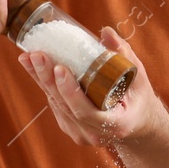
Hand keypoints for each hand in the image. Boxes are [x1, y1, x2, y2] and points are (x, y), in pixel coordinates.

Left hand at [17, 28, 163, 145]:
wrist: (138, 125)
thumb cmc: (139, 99)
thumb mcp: (139, 77)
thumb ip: (124, 54)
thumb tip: (106, 32)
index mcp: (115, 123)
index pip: (85, 111)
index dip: (70, 91)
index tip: (59, 67)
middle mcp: (96, 134)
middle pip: (65, 107)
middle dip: (48, 79)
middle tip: (36, 55)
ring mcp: (82, 135)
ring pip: (57, 106)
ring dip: (40, 80)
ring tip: (29, 57)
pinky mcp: (72, 130)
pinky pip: (56, 107)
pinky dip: (46, 87)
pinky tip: (35, 69)